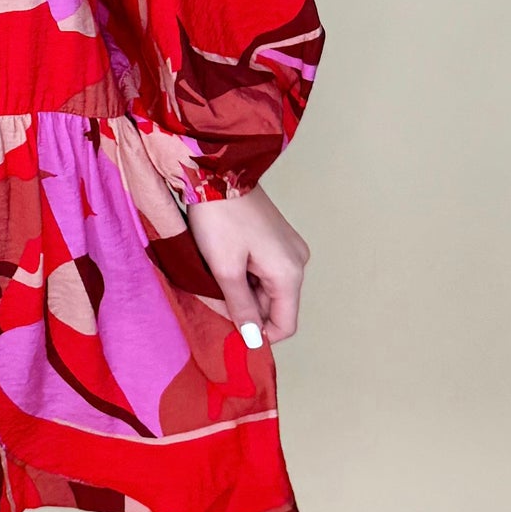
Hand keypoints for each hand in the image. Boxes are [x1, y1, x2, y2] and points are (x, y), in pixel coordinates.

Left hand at [184, 184, 309, 346]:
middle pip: (274, 305)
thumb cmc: (220, 218)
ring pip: (266, 287)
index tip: (230, 326)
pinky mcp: (275, 237)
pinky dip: (244, 272)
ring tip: (215, 272)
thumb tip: (254, 340)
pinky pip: (263, 268)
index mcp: (290, 273)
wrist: (216, 171)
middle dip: (245, 307)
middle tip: (213, 292)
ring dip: (241, 288)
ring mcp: (288, 247)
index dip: (259, 333)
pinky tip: (223, 260)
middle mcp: (296, 261)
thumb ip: (240, 307)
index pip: (285, 325)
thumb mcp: (225, 269)